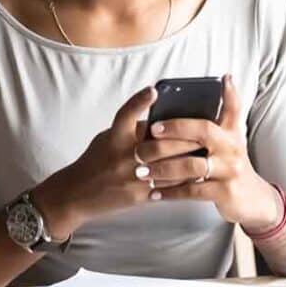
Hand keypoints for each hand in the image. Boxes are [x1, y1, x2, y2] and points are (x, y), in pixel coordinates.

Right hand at [32, 85, 201, 237]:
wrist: (76, 195)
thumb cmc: (95, 161)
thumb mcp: (107, 139)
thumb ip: (130, 130)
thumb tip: (159, 120)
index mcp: (113, 137)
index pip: (126, 114)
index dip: (139, 101)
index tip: (154, 90)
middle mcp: (122, 156)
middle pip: (160, 143)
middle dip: (186, 138)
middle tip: (207, 130)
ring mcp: (131, 177)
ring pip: (169, 167)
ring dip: (190, 160)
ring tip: (209, 152)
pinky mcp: (137, 196)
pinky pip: (167, 188)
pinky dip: (183, 181)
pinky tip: (197, 175)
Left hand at [138, 74, 281, 231]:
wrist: (252, 198)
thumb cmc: (231, 163)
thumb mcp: (231, 137)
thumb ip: (226, 113)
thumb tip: (226, 78)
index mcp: (231, 131)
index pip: (229, 107)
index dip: (221, 94)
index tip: (203, 86)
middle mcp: (232, 147)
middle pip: (202, 131)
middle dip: (173, 130)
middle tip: (149, 133)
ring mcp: (230, 170)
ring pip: (191, 164)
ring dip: (163, 168)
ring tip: (142, 170)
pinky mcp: (225, 191)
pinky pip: (192, 190)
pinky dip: (171, 192)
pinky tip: (154, 192)